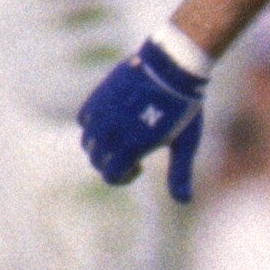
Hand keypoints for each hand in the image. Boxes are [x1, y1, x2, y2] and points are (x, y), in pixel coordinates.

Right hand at [78, 27, 211, 201]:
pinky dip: (94, 126)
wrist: (172, 66)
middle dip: (113, 163)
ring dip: (102, 146)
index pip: (111, 176)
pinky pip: (84, 120)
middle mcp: (110, 132)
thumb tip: (184, 202)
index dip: (125, 177)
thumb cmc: (183, 107)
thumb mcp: (185, 143)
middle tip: (133, 153)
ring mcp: (100, 114)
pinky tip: (114, 120)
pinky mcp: (96, 97)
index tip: (140, 166)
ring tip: (123, 136)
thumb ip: (181, 175)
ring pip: (88, 142)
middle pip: (98, 161)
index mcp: (131, 147)